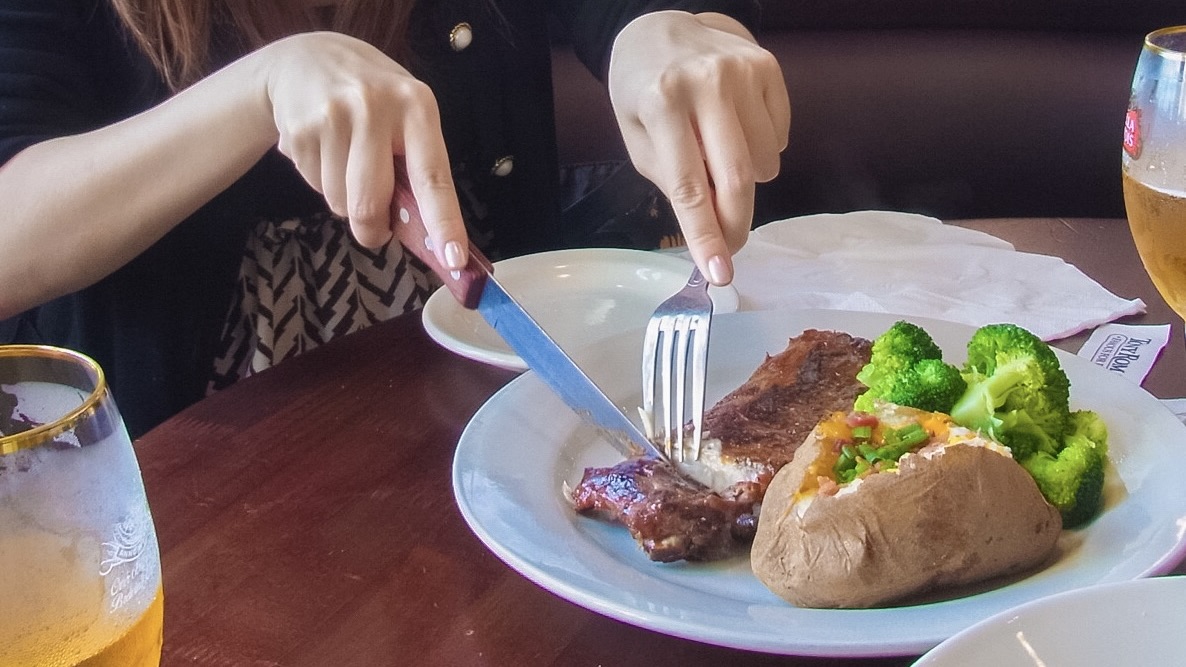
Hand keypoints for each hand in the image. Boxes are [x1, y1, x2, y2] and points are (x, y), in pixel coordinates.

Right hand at [262, 32, 468, 269]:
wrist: (306, 58)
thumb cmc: (372, 98)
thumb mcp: (407, 114)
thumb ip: (417, 164)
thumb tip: (426, 234)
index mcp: (416, 106)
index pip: (433, 176)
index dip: (444, 222)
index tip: (454, 258)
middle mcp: (375, 108)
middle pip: (371, 202)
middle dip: (372, 230)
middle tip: (375, 230)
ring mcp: (332, 117)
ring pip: (340, 202)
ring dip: (344, 200)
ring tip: (346, 163)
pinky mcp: (298, 130)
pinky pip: (315, 186)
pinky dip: (321, 181)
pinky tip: (324, 150)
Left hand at [608, 12, 789, 284]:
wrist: (661, 28)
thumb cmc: (643, 92)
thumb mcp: (638, 138)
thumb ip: (672, 181)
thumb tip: (712, 232)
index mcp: (661, 102)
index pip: (688, 185)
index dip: (705, 234)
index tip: (719, 271)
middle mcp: (705, 83)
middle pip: (736, 177)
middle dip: (736, 224)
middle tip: (730, 246)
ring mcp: (742, 71)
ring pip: (765, 162)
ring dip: (746, 180)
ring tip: (719, 156)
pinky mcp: (768, 67)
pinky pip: (780, 137)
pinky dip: (762, 149)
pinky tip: (736, 128)